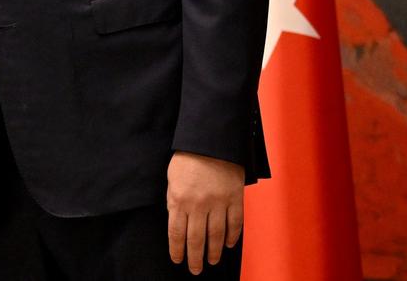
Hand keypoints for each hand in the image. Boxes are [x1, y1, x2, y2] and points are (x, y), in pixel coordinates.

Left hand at [166, 151, 244, 274]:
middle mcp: (198, 204)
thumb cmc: (188, 158)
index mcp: (179, 199)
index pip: (176, 233)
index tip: (177, 259)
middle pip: (196, 239)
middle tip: (194, 270)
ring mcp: (218, 202)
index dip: (177, 249)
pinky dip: (232, 236)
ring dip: (213, 252)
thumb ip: (174, 200)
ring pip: (216, 235)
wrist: (211, 140)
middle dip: (194, 258)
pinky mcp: (235, 198)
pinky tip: (228, 245)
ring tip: (211, 261)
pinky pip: (235, 223)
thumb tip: (176, 221)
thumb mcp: (172, 178)